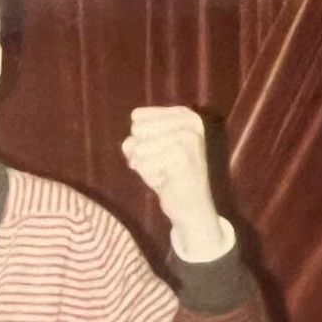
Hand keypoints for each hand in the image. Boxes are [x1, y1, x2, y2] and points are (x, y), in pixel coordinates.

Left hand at [122, 106, 221, 255]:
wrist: (191, 206)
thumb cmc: (166, 174)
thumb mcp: (146, 149)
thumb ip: (133, 140)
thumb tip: (131, 145)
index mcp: (185, 115)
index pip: (137, 116)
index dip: (139, 138)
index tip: (160, 151)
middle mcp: (190, 123)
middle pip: (137, 130)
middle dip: (141, 152)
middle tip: (162, 164)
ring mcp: (188, 139)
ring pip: (138, 148)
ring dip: (146, 166)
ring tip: (165, 173)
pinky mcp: (182, 158)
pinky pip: (143, 164)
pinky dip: (149, 177)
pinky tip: (167, 181)